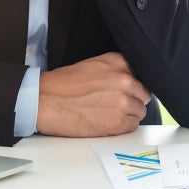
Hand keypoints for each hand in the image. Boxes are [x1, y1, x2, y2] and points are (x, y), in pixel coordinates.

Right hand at [36, 52, 150, 136]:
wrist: (44, 100)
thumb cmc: (62, 85)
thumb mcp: (92, 66)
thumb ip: (114, 71)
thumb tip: (131, 82)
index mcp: (117, 62)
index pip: (142, 74)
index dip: (133, 85)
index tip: (126, 90)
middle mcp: (124, 79)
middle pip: (144, 94)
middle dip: (132, 100)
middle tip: (114, 103)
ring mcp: (123, 101)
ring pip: (140, 111)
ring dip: (127, 114)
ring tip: (106, 113)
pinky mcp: (119, 122)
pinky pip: (133, 126)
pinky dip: (122, 127)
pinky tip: (105, 121)